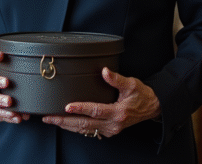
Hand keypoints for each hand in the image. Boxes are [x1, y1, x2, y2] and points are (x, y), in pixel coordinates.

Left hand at [41, 67, 160, 138]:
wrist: (152, 108)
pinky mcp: (108, 131)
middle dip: (65, 121)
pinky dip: (76, 128)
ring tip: (52, 120)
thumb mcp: (132, 84)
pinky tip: (66, 124)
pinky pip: (89, 131)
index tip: (67, 106)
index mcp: (118, 112)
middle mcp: (113, 124)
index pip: (95, 110)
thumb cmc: (141, 95)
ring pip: (85, 130)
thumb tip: (104, 71)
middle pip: (85, 124)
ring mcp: (110, 130)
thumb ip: (117, 78)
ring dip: (67, 126)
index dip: (80, 108)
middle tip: (49, 117)